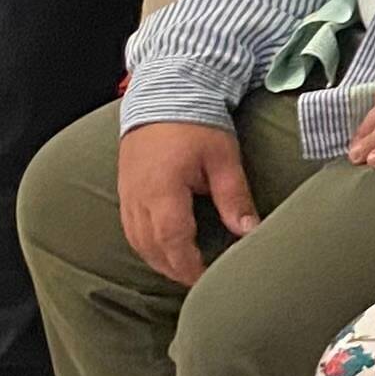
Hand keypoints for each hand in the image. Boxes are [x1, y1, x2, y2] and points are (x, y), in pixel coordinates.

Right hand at [117, 119, 255, 285]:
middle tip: (203, 283)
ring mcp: (128, 193)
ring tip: (187, 272)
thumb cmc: (197, 121)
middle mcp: (138, 197)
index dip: (190, 268)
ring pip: (138, 241)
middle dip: (176, 270)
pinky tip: (165, 250)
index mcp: (162, 190)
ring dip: (161, 261)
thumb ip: (234, 197)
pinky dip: (147, 245)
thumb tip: (249, 232)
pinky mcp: (125, 188)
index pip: (173, 242)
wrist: (165, 91)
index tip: (209, 282)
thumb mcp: (224, 158)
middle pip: (152, 249)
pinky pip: (130, 228)